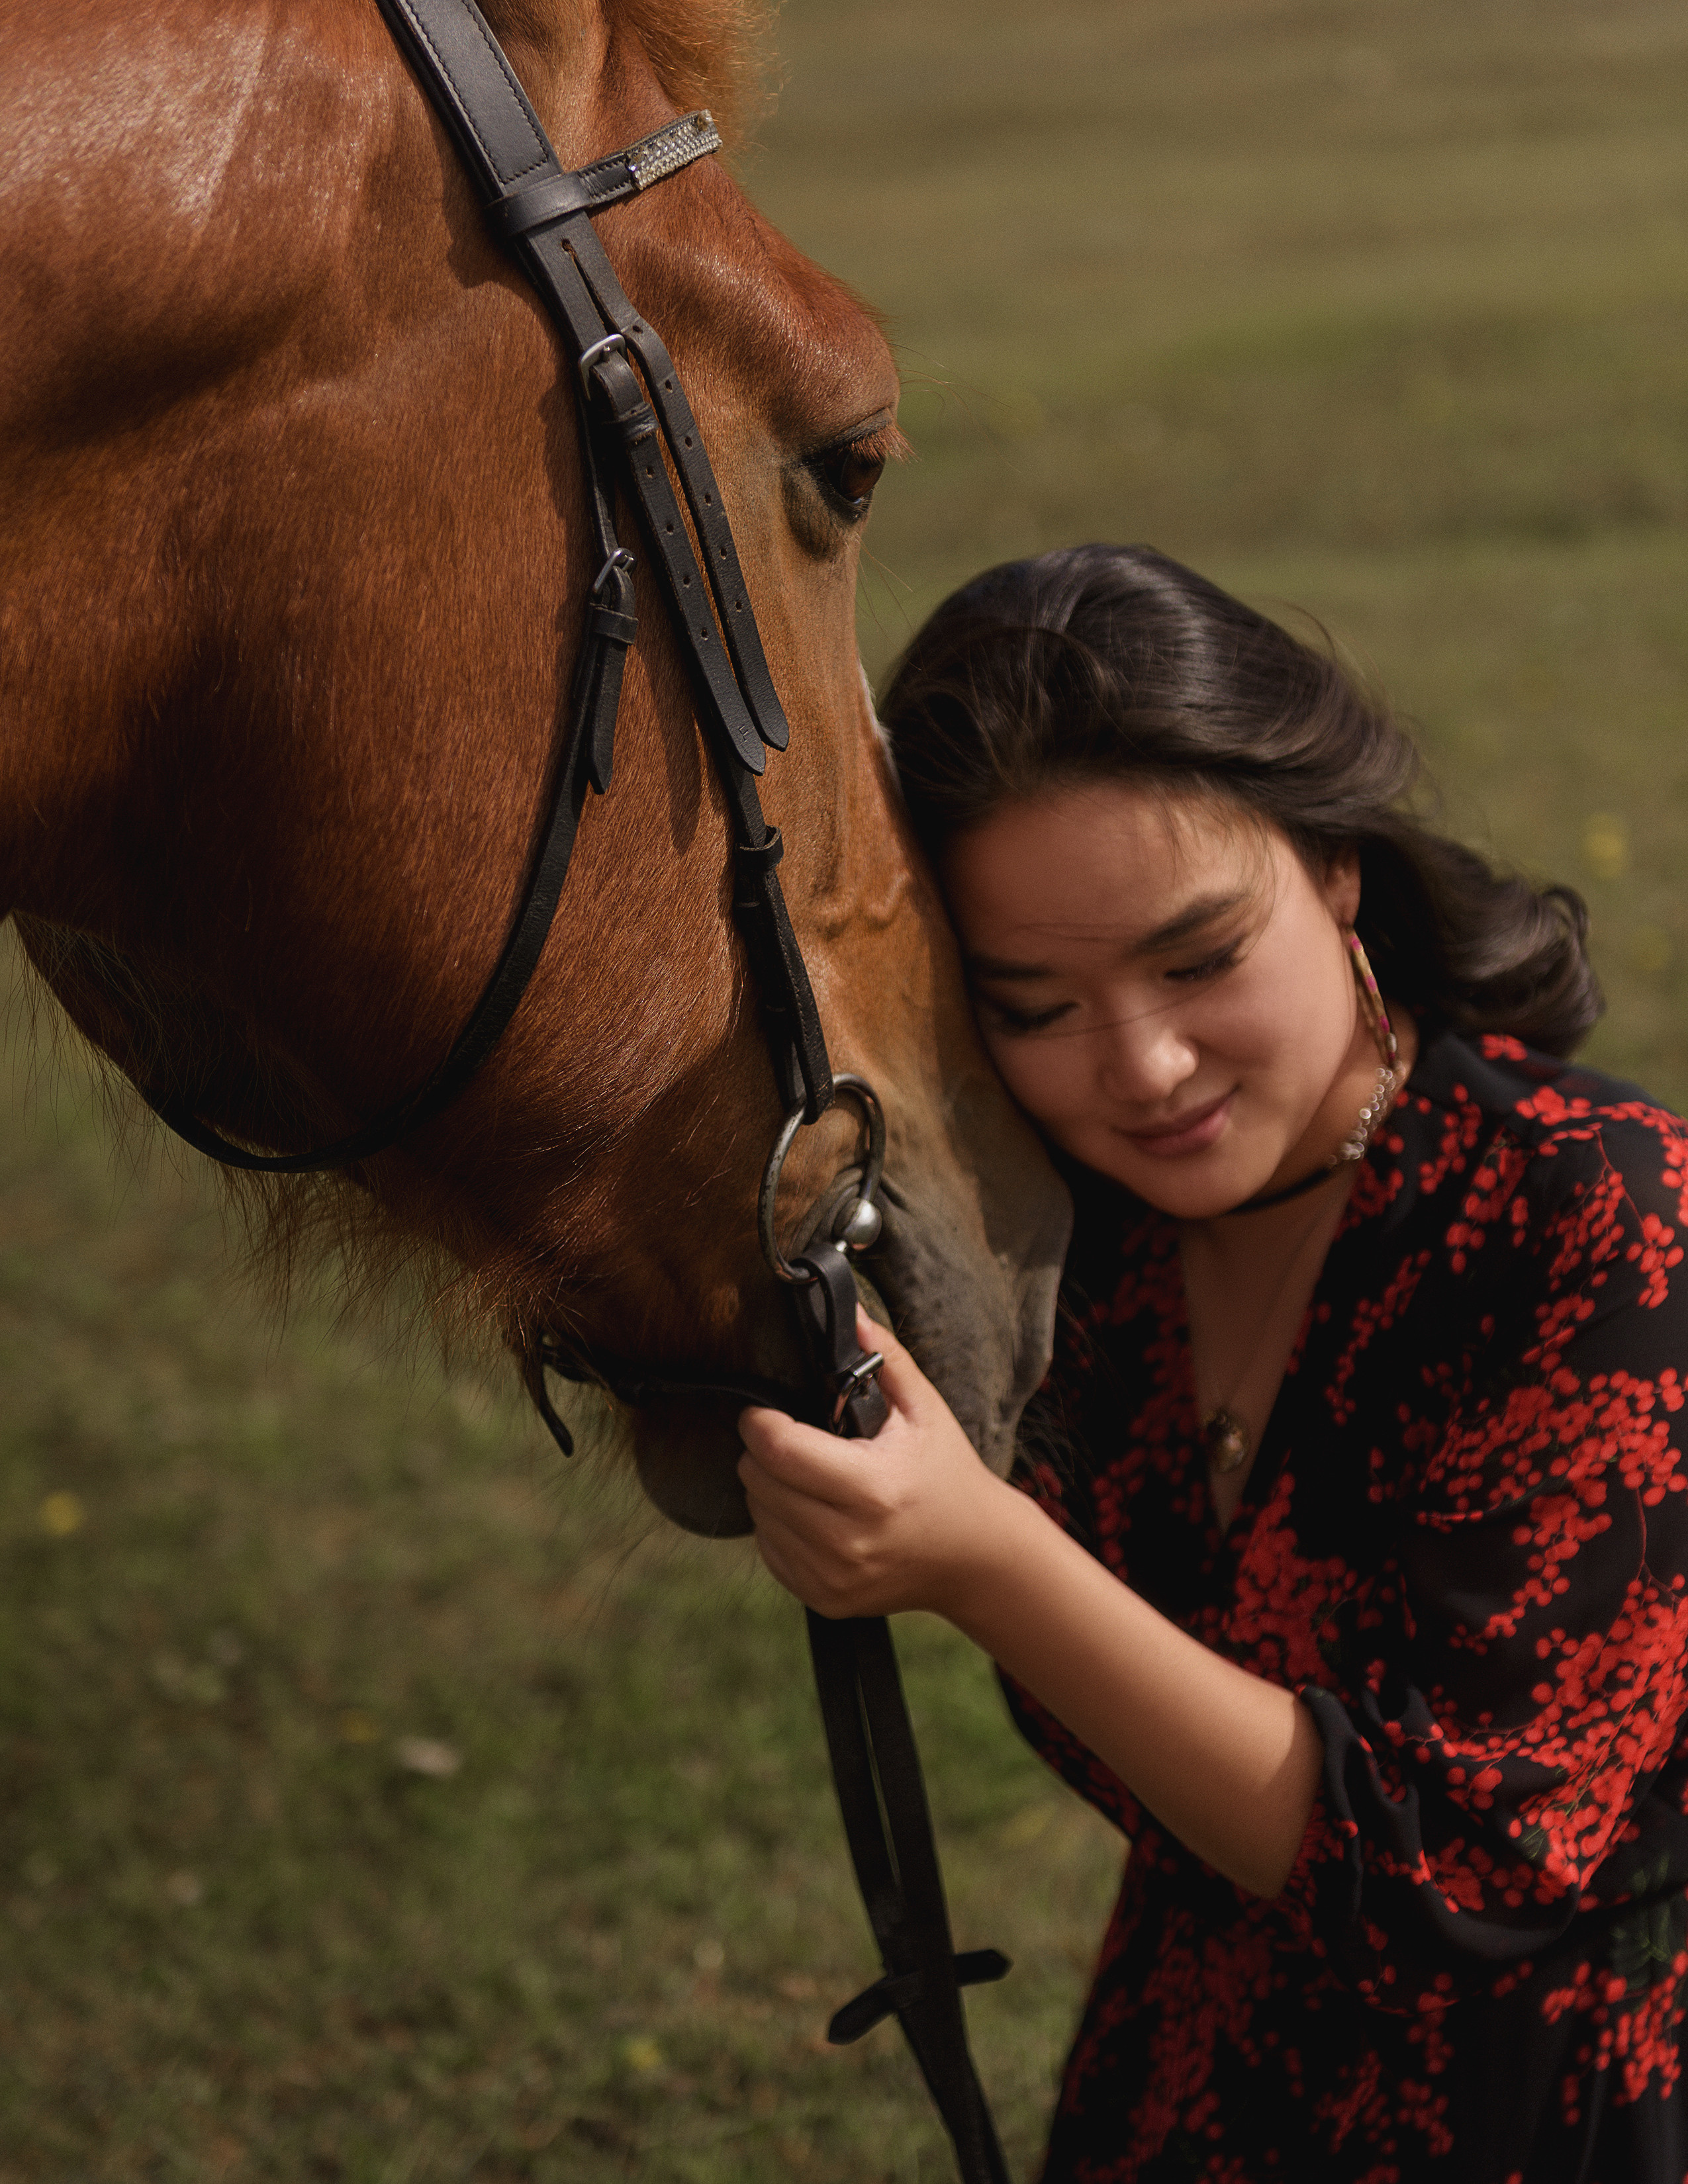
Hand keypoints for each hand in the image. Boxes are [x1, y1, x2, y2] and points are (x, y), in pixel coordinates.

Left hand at [737, 1308, 1023, 1620]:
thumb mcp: (925, 1411)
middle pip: (759, 1482)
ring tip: (808, 1474)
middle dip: (763, 1452)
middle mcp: (848, 1540)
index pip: (779, 1450)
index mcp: (873, 1489)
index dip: (759, 1421)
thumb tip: (849, 1314)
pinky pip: (769, 1551)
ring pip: (758, 1516)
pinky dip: (778, 1525)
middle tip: (791, 1438)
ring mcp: (834, 1577)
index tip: (762, 1408)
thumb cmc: (948, 1476)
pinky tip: (813, 1511)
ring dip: (768, 1489)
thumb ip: (884, 1359)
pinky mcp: (823, 1598)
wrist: (975, 1558)